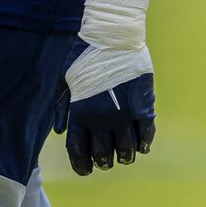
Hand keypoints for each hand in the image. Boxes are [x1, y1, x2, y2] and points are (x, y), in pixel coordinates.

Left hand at [54, 40, 155, 175]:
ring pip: (126, 149)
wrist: (109, 36)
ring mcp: (123, 115)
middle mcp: (100, 119)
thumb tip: (60, 131)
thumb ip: (61, 108)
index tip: (85, 170)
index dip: (81, 165)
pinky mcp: (142, 107)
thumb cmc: (81, 55)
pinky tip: (142, 146)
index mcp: (79, 114)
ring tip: (124, 156)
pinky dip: (144, 144)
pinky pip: (145, 134)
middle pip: (102, 154)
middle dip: (103, 162)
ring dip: (124, 156)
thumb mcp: (62, 80)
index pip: (79, 151)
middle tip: (105, 162)